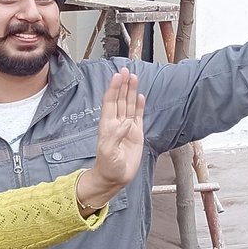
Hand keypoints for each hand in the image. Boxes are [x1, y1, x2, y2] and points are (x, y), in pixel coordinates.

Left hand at [77, 68, 144, 211]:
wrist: (115, 178)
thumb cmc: (108, 166)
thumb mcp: (108, 153)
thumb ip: (116, 137)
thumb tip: (126, 123)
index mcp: (107, 125)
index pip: (110, 102)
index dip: (114, 89)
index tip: (118, 76)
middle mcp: (116, 123)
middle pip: (120, 99)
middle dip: (122, 85)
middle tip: (126, 70)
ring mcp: (126, 128)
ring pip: (128, 105)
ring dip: (130, 91)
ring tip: (133, 77)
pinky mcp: (136, 134)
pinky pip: (138, 116)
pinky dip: (139, 106)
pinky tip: (140, 96)